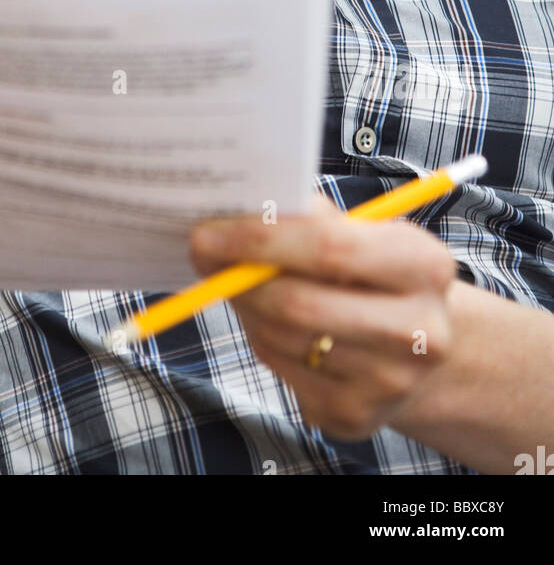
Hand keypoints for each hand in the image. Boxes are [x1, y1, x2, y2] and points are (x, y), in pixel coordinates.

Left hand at [189, 194, 455, 440]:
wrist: (420, 344)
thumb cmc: (373, 271)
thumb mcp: (360, 230)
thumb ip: (306, 215)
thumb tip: (234, 208)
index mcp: (424, 266)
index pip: (327, 247)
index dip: (258, 238)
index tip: (208, 231)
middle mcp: (418, 332)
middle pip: (297, 304)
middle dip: (238, 277)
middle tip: (202, 253)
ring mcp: (389, 384)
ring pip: (281, 338)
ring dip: (247, 305)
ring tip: (241, 281)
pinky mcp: (355, 418)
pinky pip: (281, 369)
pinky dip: (261, 339)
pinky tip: (268, 320)